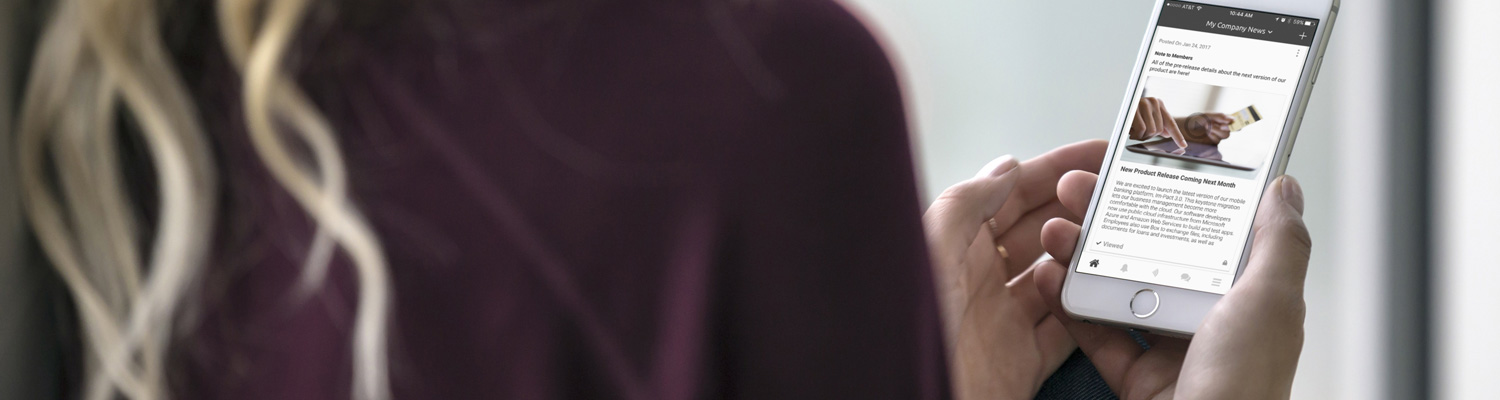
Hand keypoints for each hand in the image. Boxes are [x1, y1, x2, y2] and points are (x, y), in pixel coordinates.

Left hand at [924, 140, 1107, 398]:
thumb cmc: (902, 332)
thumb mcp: (928, 250)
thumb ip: (966, 204)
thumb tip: (1006, 167)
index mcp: (954, 246)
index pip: (1011, 195)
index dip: (1054, 171)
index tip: (1095, 154)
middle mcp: (979, 280)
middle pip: (1041, 232)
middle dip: (1078, 209)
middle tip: (1118, 193)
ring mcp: (1003, 320)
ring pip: (1058, 278)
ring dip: (1087, 258)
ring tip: (1118, 237)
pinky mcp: (1022, 363)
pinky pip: (1066, 331)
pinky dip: (1087, 312)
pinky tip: (1103, 292)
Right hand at [1033, 172, 1310, 398]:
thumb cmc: (1245, 389)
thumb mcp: (1270, 303)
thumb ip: (1278, 243)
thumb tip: (1284, 188)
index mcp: (1250, 298)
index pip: (1211, 230)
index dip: (1175, 194)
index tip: (1142, 165)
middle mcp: (1212, 322)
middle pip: (1155, 253)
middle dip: (1113, 217)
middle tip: (1081, 189)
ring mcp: (1171, 350)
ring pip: (1120, 288)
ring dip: (1083, 254)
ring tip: (1058, 229)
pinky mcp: (1136, 377)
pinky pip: (1097, 333)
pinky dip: (1070, 305)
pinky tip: (1051, 278)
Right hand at [1128, 97, 1187, 148]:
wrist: (1113, 104)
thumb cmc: (1129, 113)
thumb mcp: (1145, 116)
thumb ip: (1157, 123)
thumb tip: (1167, 134)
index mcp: (1158, 103)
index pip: (1170, 123)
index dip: (1177, 136)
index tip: (1184, 146)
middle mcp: (1153, 102)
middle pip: (1159, 130)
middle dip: (1148, 135)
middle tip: (1138, 133)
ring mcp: (1144, 104)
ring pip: (1151, 131)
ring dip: (1141, 135)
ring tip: (1134, 131)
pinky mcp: (1135, 109)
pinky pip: (1141, 129)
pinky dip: (1135, 134)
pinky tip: (1130, 131)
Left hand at [1182, 112, 1232, 143]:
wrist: (1182, 128)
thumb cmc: (1194, 120)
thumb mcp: (1207, 116)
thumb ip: (1219, 117)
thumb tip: (1232, 119)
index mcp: (1221, 119)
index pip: (1233, 120)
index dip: (1238, 121)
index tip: (1236, 121)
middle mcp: (1220, 127)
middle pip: (1231, 129)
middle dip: (1226, 127)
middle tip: (1218, 124)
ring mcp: (1217, 135)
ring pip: (1225, 135)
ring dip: (1218, 130)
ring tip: (1208, 126)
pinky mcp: (1212, 142)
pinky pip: (1217, 140)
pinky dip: (1213, 135)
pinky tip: (1207, 132)